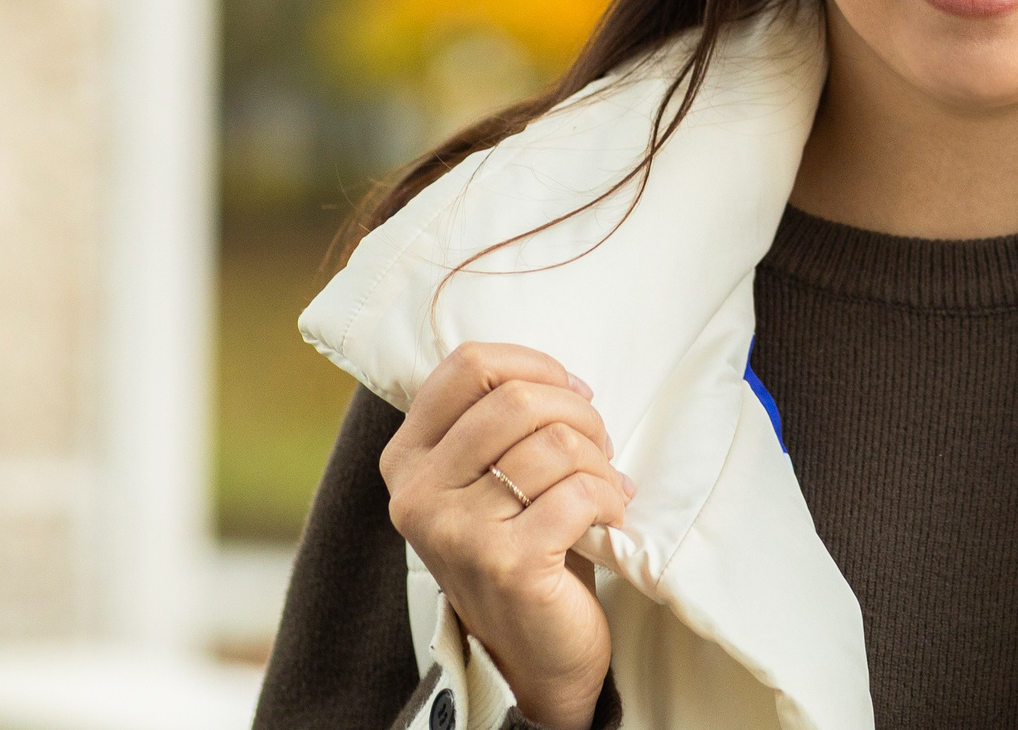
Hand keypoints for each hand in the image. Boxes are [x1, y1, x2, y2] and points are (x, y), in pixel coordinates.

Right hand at [381, 342, 632, 729]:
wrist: (530, 652)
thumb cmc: (518, 544)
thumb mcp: (484, 477)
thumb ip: (494, 421)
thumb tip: (557, 375)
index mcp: (407, 458)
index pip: (468, 365)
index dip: (533, 365)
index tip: (569, 391)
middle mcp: (418, 494)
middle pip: (516, 400)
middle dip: (578, 413)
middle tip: (598, 443)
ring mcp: (457, 532)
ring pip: (553, 445)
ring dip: (599, 460)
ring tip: (605, 485)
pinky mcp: (506, 565)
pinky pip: (578, 492)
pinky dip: (610, 497)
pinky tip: (610, 515)